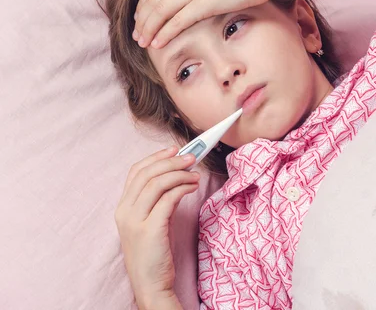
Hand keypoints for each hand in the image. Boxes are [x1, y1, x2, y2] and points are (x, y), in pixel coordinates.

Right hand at [114, 146, 198, 308]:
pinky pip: (168, 199)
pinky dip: (182, 188)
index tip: (174, 149)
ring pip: (156, 183)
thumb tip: (177, 178)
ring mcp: (135, 221)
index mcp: (122, 207)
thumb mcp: (152, 221)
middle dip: (171, 160)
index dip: (155, 157)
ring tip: (195, 175)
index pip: (135, 172)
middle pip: (146, 173)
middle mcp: (125, 211)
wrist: (150, 284)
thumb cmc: (154, 252)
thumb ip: (158, 200)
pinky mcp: (150, 229)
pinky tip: (193, 188)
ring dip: (180, 174)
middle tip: (191, 157)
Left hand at [133, 0, 275, 48]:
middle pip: (153, 0)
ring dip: (148, 29)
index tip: (140, 19)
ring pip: (160, 12)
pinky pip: (177, 21)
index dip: (144, 5)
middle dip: (142, 20)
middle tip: (136, 35)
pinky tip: (157, 44)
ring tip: (142, 43)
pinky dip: (164, 33)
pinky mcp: (204, 3)